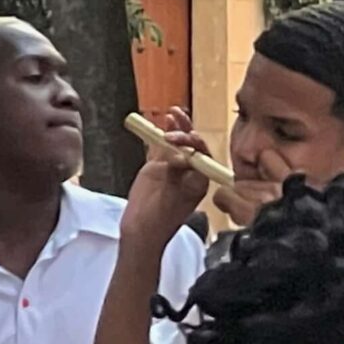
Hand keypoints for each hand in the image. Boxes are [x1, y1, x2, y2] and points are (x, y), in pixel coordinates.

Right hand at [124, 106, 218, 242]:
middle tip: (175, 118)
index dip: (195, 143)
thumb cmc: (161, 217)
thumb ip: (177, 173)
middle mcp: (188, 173)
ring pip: (175, 144)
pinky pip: (159, 147)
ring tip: (172, 113)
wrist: (141, 230)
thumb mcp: (173, 194)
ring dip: (175, 128)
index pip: (202, 155)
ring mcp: (172, 169)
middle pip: (190, 145)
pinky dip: (159, 135)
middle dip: (185, 130)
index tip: (186, 136)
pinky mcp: (156, 168)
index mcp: (199, 181)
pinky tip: (160, 123)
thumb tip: (182, 154)